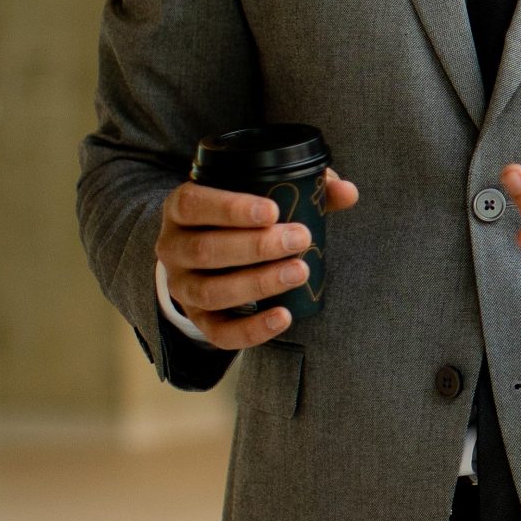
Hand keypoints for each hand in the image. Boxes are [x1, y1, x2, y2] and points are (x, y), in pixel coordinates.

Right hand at [155, 169, 358, 349]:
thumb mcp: (263, 192)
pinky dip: (251, 330)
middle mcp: (173, 247)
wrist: (208, 246)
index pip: (194, 204)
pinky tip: (283, 317)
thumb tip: (347, 192)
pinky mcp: (197, 319)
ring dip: (257, 283)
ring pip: (210, 291)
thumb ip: (306, 187)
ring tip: (299, 272)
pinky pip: (218, 333)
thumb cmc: (243, 213)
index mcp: (182, 208)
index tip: (273, 211)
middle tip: (300, 238)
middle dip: (256, 247)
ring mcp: (181, 286)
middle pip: (205, 250)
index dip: (230, 208)